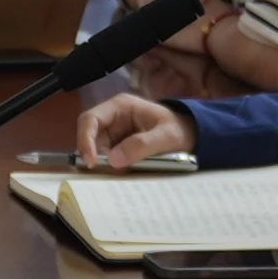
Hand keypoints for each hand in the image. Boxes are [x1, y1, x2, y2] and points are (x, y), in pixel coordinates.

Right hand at [73, 91, 195, 173]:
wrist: (191, 136)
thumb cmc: (179, 130)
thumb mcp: (166, 137)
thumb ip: (141, 145)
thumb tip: (113, 160)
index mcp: (120, 106)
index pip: (90, 119)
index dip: (85, 139)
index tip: (91, 162)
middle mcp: (112, 117)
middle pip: (90, 137)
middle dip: (96, 155)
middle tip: (111, 171)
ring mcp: (114, 132)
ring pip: (97, 150)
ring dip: (105, 163)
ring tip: (124, 171)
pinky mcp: (118, 146)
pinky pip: (107, 157)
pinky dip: (111, 167)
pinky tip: (125, 172)